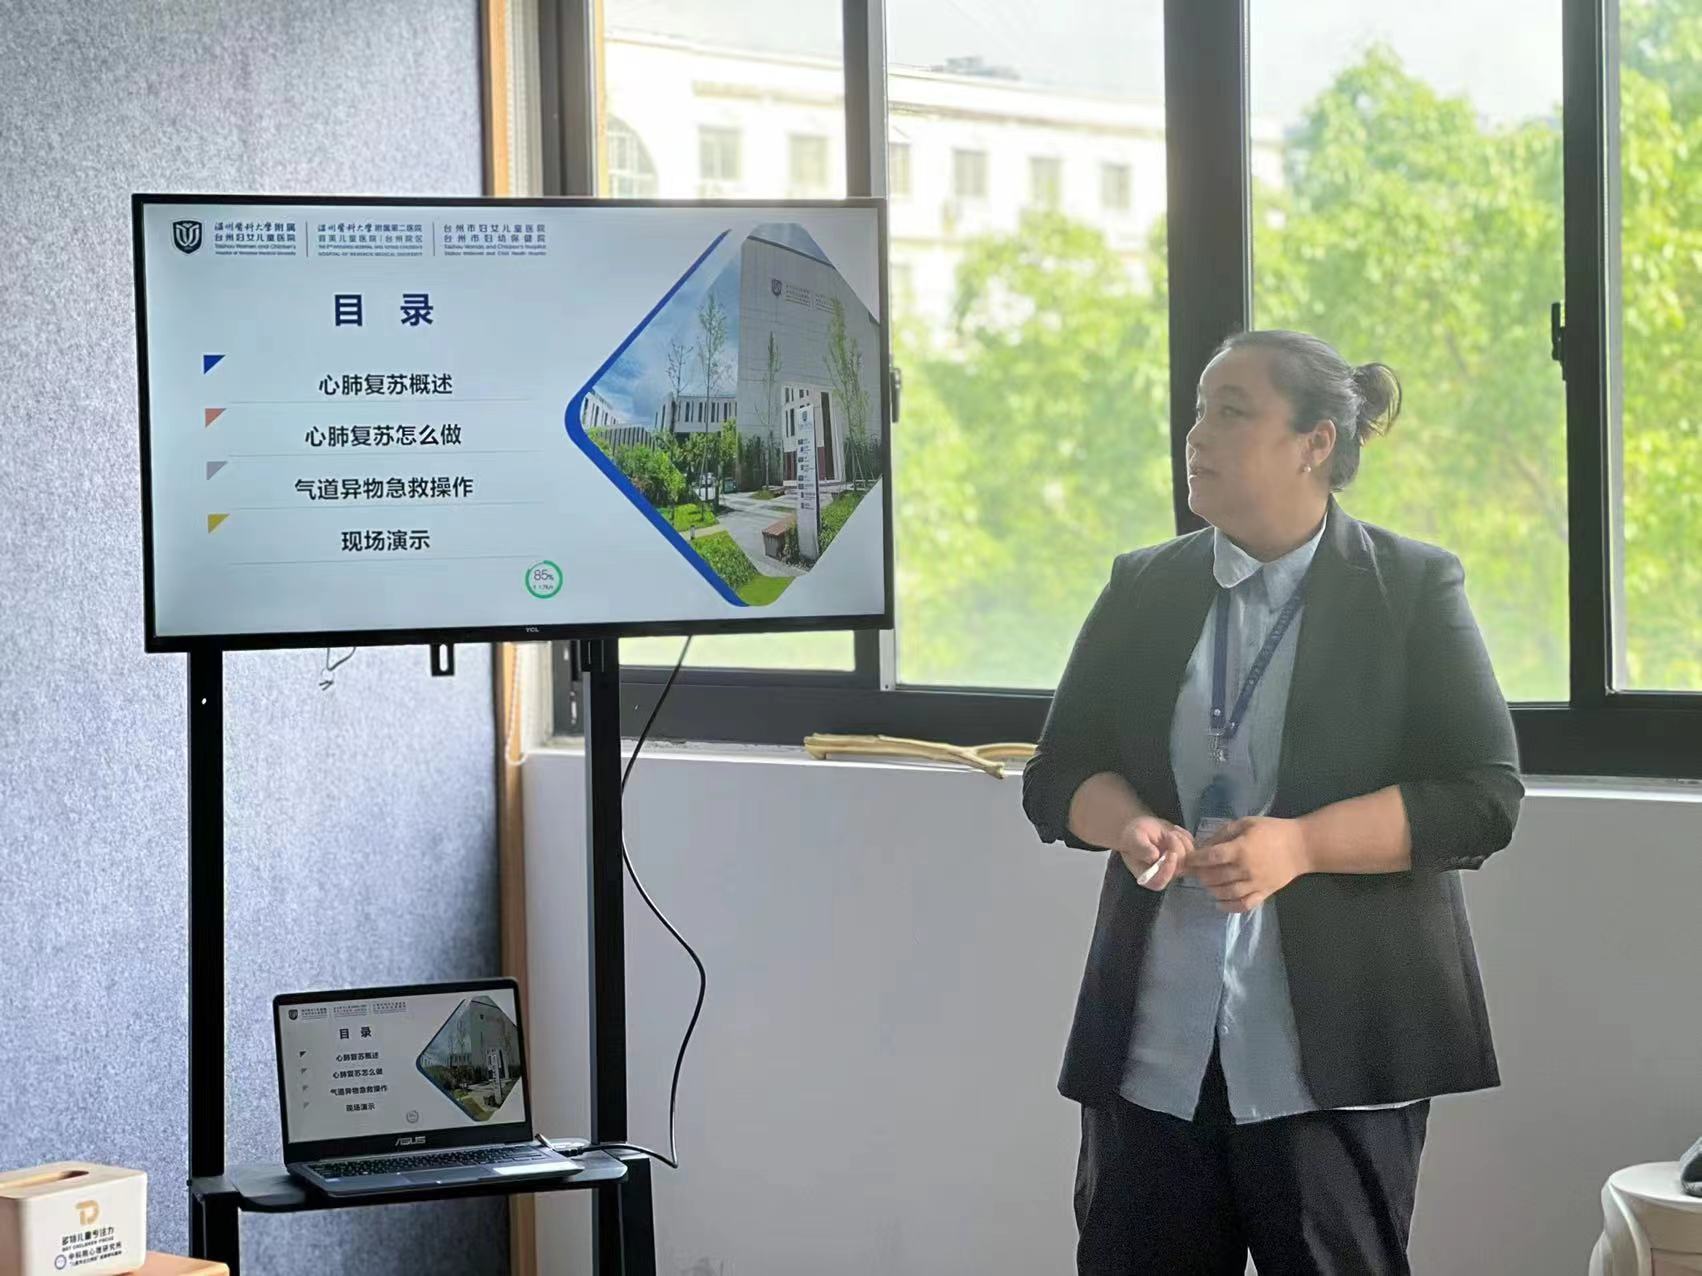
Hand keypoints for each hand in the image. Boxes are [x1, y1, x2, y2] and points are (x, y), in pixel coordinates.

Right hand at [1114, 816, 1192, 891]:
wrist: (1141, 830)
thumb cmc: (1133, 837)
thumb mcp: (1134, 840)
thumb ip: (1142, 849)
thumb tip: (1153, 856)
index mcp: (1148, 878)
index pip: (1161, 881)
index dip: (1168, 869)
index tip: (1171, 853)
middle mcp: (1165, 876)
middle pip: (1179, 869)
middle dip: (1177, 849)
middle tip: (1169, 834)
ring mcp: (1177, 867)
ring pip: (1190, 859)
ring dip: (1183, 841)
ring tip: (1170, 832)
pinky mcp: (1186, 857)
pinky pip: (1194, 848)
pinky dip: (1187, 837)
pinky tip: (1175, 830)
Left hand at [1188, 816, 1309, 912]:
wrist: (1301, 846)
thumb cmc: (1272, 831)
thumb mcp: (1246, 823)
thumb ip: (1223, 834)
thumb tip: (1203, 845)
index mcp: (1240, 849)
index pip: (1210, 857)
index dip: (1195, 859)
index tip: (1188, 859)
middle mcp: (1246, 869)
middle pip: (1215, 877)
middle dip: (1201, 874)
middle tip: (1196, 871)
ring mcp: (1255, 884)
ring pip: (1226, 893)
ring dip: (1211, 890)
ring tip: (1207, 884)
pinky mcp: (1264, 894)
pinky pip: (1243, 905)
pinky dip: (1228, 907)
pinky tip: (1218, 903)